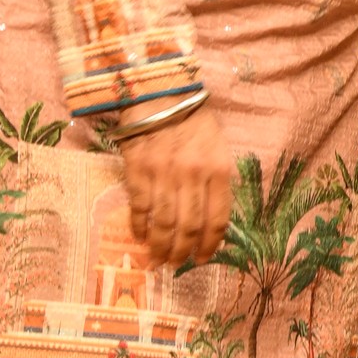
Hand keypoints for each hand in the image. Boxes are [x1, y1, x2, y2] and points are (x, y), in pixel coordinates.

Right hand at [120, 105, 233, 269]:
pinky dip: (139, 226)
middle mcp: (193, 175)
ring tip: (158, 259)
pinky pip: (139, 207)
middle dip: (182, 252)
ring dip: (160, 246)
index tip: (202, 259)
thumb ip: (216, 182)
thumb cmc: (193, 122)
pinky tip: (140, 236)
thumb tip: (209, 221)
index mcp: (218, 170)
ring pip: (164, 222)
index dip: (210, 245)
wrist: (161, 92)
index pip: (218, 219)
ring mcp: (163, 173)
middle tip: (175, 264)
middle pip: (189, 227)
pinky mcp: (138, 169)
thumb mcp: (218, 147)